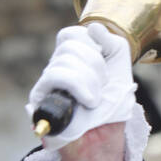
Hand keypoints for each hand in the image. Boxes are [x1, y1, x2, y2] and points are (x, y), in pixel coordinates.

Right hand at [26, 22, 135, 152]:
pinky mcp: (40, 99)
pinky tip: (89, 101)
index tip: (105, 65)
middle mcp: (55, 67)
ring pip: (63, 61)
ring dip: (90, 80)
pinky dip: (78, 86)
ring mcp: (46, 83)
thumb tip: (93, 28)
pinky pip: (54, 76)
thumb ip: (112, 41)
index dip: (92, 45)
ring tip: (95, 99)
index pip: (70, 35)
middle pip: (68, 46)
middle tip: (103, 86)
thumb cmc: (112, 100)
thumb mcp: (120, 64)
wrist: (108, 132)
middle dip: (95, 65)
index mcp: (70, 56)